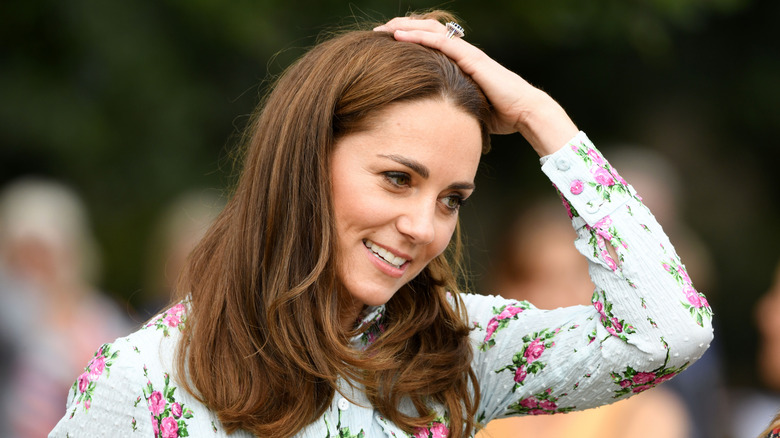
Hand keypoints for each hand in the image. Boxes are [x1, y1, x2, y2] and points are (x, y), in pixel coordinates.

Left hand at [374, 17, 577, 155]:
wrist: (524, 113)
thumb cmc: (498, 116)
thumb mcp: (465, 109)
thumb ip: (448, 108)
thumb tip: (431, 125)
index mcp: (458, 64)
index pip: (429, 44)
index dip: (407, 41)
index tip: (384, 47)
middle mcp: (461, 53)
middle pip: (426, 31)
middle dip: (400, 28)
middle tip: (377, 33)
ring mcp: (466, 53)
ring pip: (430, 31)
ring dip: (404, 27)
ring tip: (382, 29)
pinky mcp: (470, 57)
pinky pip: (440, 42)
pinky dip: (418, 37)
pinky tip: (398, 35)